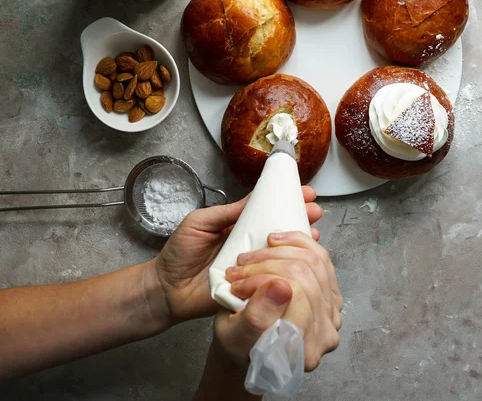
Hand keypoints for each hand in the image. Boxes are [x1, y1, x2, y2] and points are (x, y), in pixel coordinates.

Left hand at [148, 187, 322, 325]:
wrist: (165, 290)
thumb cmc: (179, 253)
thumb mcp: (200, 222)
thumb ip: (226, 212)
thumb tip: (254, 198)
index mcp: (238, 226)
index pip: (267, 211)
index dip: (286, 200)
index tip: (305, 193)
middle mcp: (250, 245)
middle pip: (281, 230)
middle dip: (301, 218)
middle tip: (316, 210)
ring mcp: (253, 266)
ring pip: (282, 253)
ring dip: (301, 242)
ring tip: (315, 233)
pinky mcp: (251, 287)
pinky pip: (273, 278)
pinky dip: (289, 272)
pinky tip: (304, 264)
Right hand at [213, 231, 342, 371]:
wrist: (247, 344)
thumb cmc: (239, 344)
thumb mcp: (235, 335)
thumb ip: (257, 316)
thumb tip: (281, 287)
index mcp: (305, 349)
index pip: (296, 294)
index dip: (264, 280)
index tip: (237, 284)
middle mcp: (327, 331)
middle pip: (306, 274)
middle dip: (267, 263)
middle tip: (240, 267)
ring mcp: (333, 310)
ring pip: (315, 260)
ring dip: (279, 250)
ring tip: (252, 257)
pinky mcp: (331, 292)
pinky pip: (321, 256)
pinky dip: (297, 241)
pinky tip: (275, 241)